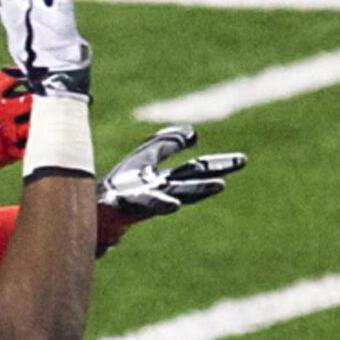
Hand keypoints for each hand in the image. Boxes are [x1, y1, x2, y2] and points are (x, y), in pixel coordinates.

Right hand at [0, 31, 30, 194]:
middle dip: (40, 94)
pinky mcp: (5, 154)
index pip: (16, 74)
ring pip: (36, 121)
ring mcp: (4, 133)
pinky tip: (40, 136)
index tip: (32, 72)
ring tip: (48, 114)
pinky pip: (30, 145)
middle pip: (34, 96)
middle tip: (46, 93)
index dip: (25, 72)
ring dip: (42, 117)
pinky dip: (36, 140)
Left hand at [95, 124, 245, 250]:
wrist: (96, 205)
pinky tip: (175, 205)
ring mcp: (145, 200)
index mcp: (166, 181)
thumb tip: (193, 134)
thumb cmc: (121, 184)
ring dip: (197, 192)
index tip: (243, 160)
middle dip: (213, 176)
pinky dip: (162, 204)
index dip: (218, 164)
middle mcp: (160, 192)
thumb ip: (168, 144)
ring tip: (220, 186)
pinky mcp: (129, 205)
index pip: (196, 170)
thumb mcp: (146, 156)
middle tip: (237, 168)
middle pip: (191, 182)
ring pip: (175, 194)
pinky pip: (147, 205)